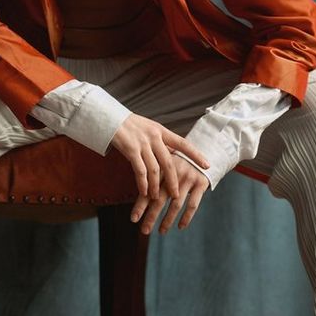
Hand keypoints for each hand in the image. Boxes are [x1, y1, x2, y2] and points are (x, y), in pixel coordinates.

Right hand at [110, 113, 210, 232]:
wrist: (109, 117)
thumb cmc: (128, 125)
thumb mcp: (148, 128)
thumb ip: (159, 141)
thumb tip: (173, 154)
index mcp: (161, 131)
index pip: (183, 143)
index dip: (195, 155)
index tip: (207, 165)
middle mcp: (154, 137)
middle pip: (169, 162)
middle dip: (173, 181)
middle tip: (177, 195)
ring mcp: (142, 143)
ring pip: (154, 170)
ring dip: (156, 186)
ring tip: (157, 198)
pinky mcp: (130, 149)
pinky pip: (140, 170)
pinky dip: (143, 183)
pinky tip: (144, 192)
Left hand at [135, 154, 209, 234]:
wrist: (206, 148)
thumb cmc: (180, 161)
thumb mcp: (166, 164)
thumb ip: (155, 178)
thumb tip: (140, 202)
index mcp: (161, 167)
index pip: (148, 189)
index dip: (140, 206)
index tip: (133, 219)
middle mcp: (174, 172)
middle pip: (160, 198)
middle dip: (151, 216)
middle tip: (144, 230)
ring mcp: (188, 177)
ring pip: (176, 204)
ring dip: (168, 220)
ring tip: (161, 231)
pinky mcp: (201, 183)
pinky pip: (193, 204)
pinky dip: (186, 217)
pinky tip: (180, 226)